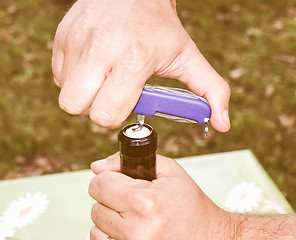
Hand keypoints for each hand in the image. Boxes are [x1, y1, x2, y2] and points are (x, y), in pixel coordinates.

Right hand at [52, 0, 230, 130]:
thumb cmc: (161, 26)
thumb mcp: (188, 57)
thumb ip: (210, 91)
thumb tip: (222, 124)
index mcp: (134, 58)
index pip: (106, 114)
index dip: (116, 116)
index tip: (127, 101)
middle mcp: (101, 48)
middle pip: (78, 108)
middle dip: (96, 109)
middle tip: (113, 92)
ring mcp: (77, 41)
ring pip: (66, 95)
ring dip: (85, 94)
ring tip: (104, 77)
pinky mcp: (62, 37)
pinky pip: (59, 77)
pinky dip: (75, 79)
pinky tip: (93, 65)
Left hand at [89, 153, 235, 239]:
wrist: (208, 236)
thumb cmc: (189, 204)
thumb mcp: (169, 171)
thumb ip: (130, 161)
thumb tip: (96, 166)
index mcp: (144, 202)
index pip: (99, 184)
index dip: (108, 178)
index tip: (119, 180)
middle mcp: (135, 229)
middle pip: (96, 206)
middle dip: (110, 198)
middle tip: (132, 198)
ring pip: (96, 226)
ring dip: (110, 217)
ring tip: (134, 215)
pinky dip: (112, 233)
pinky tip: (131, 228)